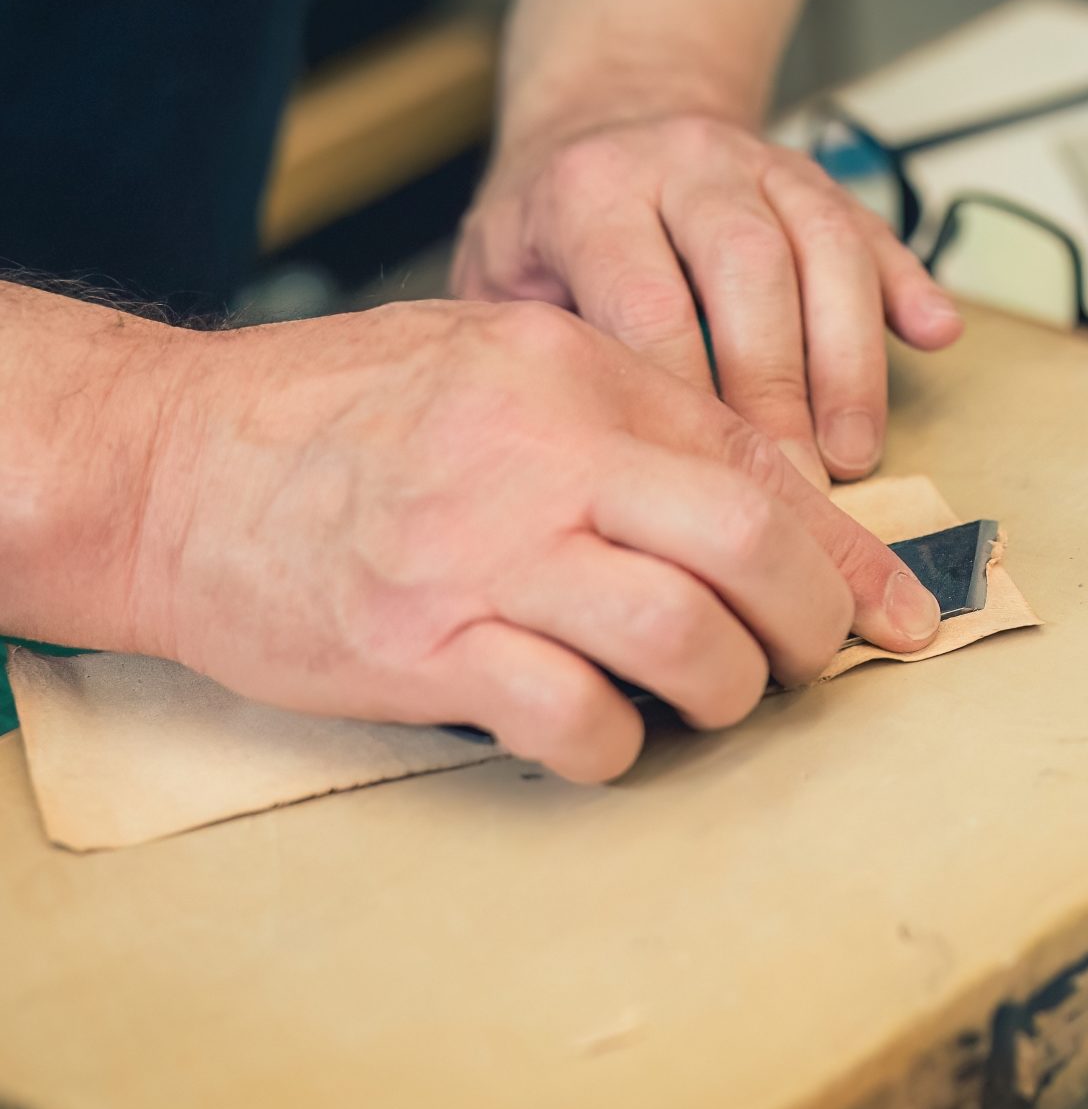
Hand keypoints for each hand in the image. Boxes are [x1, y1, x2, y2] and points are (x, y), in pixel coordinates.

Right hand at [130, 301, 942, 781]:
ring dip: (725, 687)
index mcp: (569, 371)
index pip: (752, 463)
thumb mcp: (497, 364)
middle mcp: (536, 455)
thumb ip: (628, 420)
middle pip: (741, 542)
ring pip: (677, 633)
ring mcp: (477, 554)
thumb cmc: (341, 414)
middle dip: (810, 619)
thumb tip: (767, 502)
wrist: (172, 464)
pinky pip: (570, 718)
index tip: (895, 611)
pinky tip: (604, 731)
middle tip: (810, 658)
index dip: (846, 550)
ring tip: (709, 695)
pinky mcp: (420, 648)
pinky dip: (616, 744)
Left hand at [451, 112, 963, 487]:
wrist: (605, 117)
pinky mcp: (816, 179)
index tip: (706, 482)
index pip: (649, 300)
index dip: (687, 398)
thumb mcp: (499, 279)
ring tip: (856, 452)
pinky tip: (937, 334)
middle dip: (777, 391)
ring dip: (849, 359)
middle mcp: (683, 162)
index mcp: (593, 191)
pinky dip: (910, 283)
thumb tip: (590, 463)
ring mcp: (758, 165)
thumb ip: (538, 355)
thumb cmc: (551, 229)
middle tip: (791, 489)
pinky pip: (874, 227)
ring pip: (824, 247)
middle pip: (749, 271)